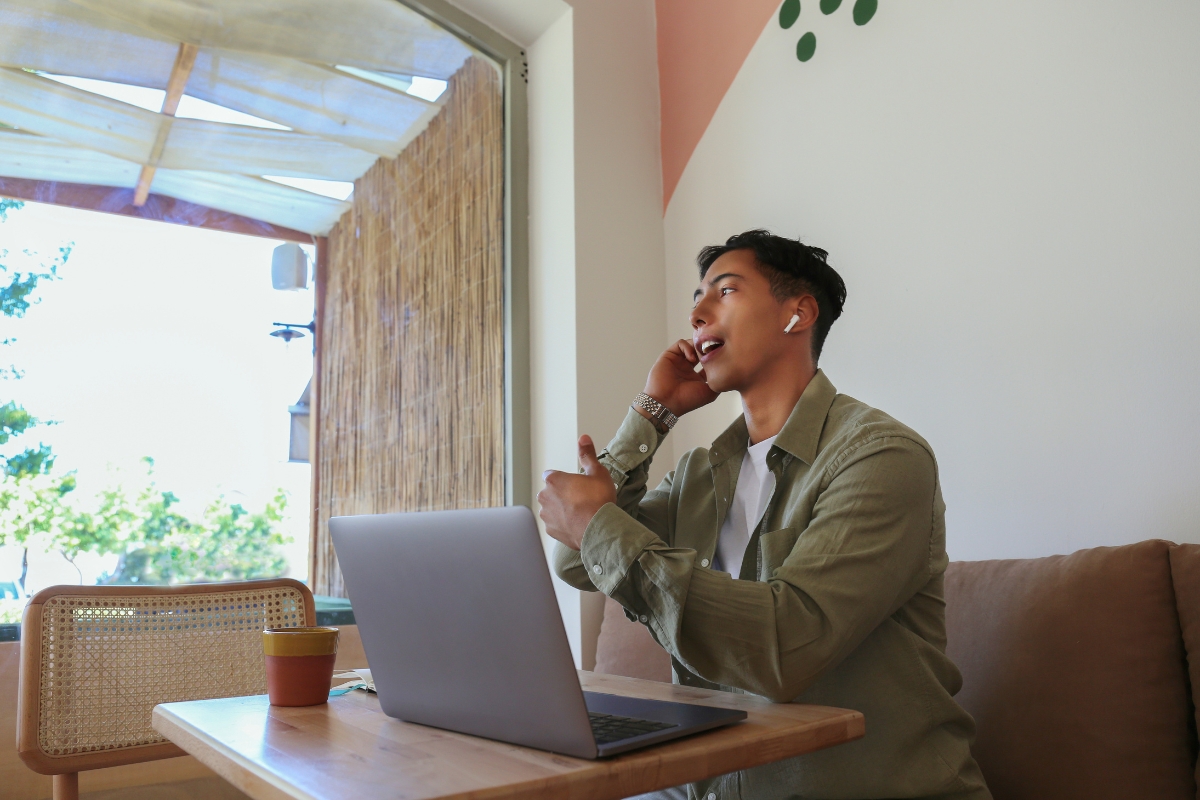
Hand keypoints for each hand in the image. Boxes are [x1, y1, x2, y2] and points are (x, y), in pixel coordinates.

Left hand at [536, 435, 616, 550]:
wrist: (599, 528)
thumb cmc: (598, 500)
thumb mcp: (597, 472)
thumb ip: (587, 455)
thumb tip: (583, 438)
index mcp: (553, 480)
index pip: (551, 475)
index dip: (563, 479)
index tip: (575, 484)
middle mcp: (545, 497)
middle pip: (550, 492)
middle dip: (561, 494)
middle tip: (580, 498)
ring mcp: (546, 515)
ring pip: (551, 509)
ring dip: (561, 509)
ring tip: (580, 512)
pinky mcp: (551, 530)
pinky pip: (555, 524)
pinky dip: (563, 524)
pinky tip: (577, 524)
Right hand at [643, 339, 720, 417]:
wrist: (667, 402)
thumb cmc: (687, 401)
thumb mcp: (709, 394)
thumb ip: (718, 382)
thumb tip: (727, 371)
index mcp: (697, 377)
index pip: (708, 361)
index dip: (715, 356)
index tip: (722, 355)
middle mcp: (688, 368)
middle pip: (700, 350)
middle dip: (707, 348)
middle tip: (712, 349)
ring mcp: (678, 361)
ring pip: (691, 344)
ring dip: (698, 346)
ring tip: (702, 354)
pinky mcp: (669, 355)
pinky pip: (680, 343)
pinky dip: (687, 346)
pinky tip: (691, 358)